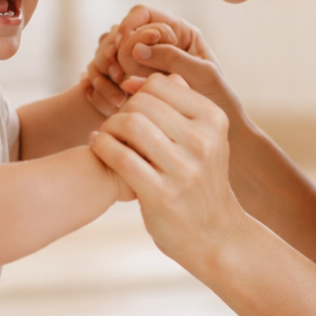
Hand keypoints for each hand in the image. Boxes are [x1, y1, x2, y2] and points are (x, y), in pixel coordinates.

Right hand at [81, 4, 245, 129]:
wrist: (221, 135)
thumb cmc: (218, 102)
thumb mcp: (202, 75)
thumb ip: (173, 58)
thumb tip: (137, 49)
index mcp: (179, 32)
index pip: (143, 14)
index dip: (130, 25)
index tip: (124, 44)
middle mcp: (159, 45)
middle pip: (121, 33)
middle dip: (115, 49)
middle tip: (118, 73)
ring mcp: (143, 65)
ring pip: (110, 54)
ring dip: (108, 67)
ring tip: (119, 87)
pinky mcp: (132, 86)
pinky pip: (106, 77)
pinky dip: (105, 86)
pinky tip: (115, 101)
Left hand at [90, 73, 247, 271]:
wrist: (216, 235)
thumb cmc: (201, 182)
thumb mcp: (205, 139)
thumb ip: (179, 105)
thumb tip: (140, 79)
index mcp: (213, 121)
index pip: (162, 85)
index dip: (138, 91)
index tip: (128, 105)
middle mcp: (202, 142)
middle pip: (142, 103)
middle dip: (121, 109)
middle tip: (113, 124)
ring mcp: (183, 170)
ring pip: (130, 125)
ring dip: (109, 127)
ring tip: (105, 135)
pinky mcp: (161, 195)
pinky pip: (119, 157)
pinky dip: (102, 147)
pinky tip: (99, 147)